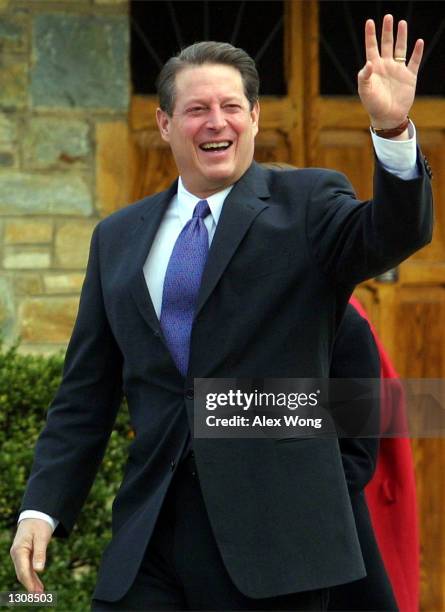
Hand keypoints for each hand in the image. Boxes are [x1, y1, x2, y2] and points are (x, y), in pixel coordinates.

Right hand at [10, 519, 51, 592]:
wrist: (36, 514)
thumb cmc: (39, 524)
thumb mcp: (42, 536)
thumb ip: (40, 552)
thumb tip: (39, 569)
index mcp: (19, 550)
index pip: (23, 570)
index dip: (29, 582)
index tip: (36, 592)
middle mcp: (17, 554)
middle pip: (22, 574)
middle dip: (30, 585)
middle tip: (40, 596)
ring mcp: (19, 555)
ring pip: (24, 572)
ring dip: (31, 583)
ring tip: (40, 593)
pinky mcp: (24, 554)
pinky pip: (27, 568)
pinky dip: (32, 576)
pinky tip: (38, 584)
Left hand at [358, 14, 423, 128]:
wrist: (387, 117)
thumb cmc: (373, 105)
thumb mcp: (365, 91)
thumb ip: (364, 76)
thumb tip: (369, 63)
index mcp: (374, 68)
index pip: (371, 47)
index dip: (370, 35)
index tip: (369, 22)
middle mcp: (386, 66)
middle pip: (386, 44)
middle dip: (387, 31)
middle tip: (388, 17)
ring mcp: (398, 70)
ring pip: (400, 49)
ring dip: (401, 36)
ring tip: (402, 23)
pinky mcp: (409, 76)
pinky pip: (414, 61)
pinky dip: (417, 52)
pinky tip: (419, 41)